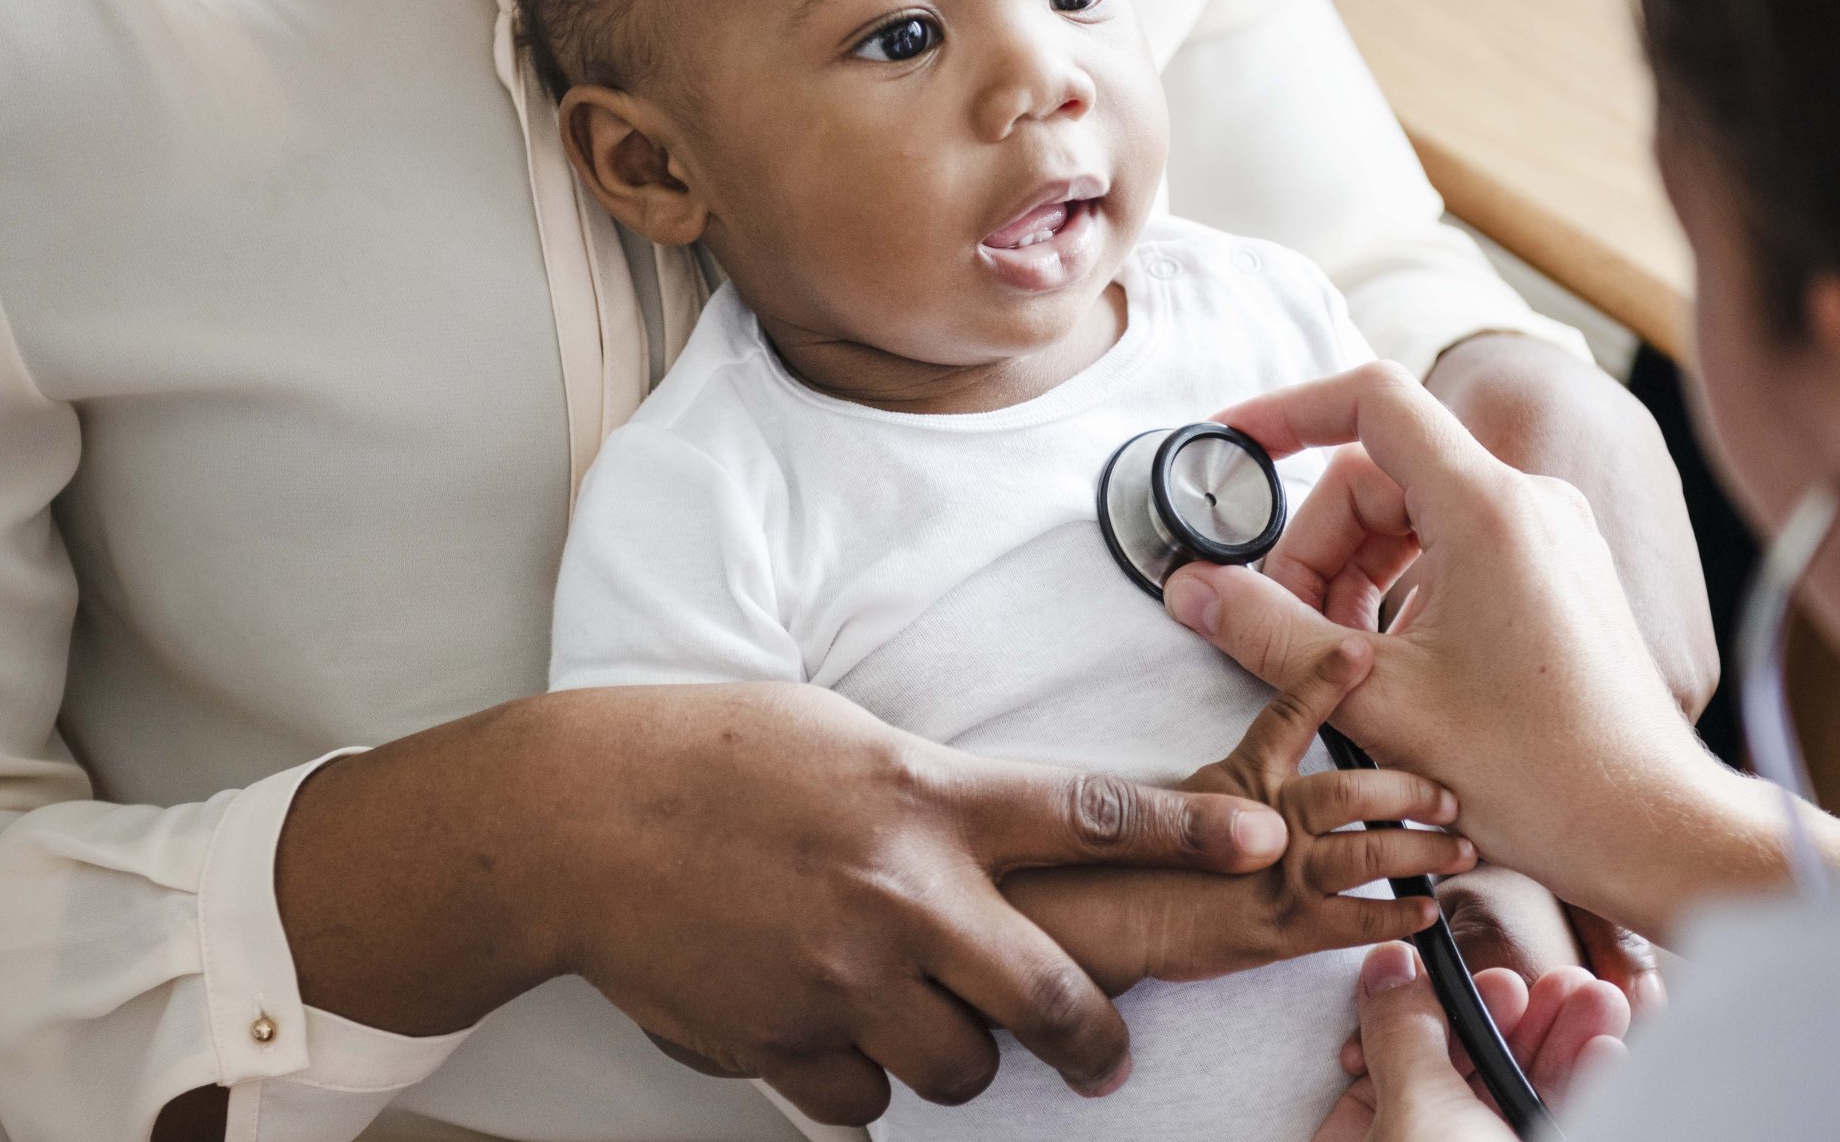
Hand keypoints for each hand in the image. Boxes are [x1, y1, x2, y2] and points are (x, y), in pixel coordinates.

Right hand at [274, 681, 1294, 1125]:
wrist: (576, 818)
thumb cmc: (711, 754)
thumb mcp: (847, 739)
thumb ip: (933, 797)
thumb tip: (989, 847)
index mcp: (928, 797)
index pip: (1091, 814)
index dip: (1188, 832)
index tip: (1263, 841)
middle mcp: (904, 894)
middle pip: (1053, 994)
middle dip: (1097, 1038)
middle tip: (1105, 1048)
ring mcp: (845, 978)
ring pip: (961, 1066)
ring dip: (957, 1053)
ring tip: (920, 1018)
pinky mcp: (784, 1042)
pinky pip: (863, 1100)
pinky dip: (858, 1078)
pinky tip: (828, 1032)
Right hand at [1007, 637, 1471, 992]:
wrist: (1106, 921)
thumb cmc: (1131, 860)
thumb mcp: (1182, 797)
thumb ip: (1230, 779)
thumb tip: (1265, 773)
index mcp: (1244, 778)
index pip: (1290, 714)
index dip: (1328, 678)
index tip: (1362, 648)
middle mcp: (1268, 821)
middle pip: (1353, 792)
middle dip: (1409, 789)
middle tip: (1449, 790)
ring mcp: (1280, 875)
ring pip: (1370, 854)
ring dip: (1422, 851)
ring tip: (1459, 847)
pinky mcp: (1286, 928)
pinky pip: (1358, 921)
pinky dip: (1399, 917)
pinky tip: (1427, 914)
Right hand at [1166, 362, 1799, 939]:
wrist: (1650, 828)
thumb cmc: (1538, 773)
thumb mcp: (1374, 702)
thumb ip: (1269, 633)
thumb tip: (1188, 588)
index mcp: (1487, 509)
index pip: (1371, 399)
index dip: (1287, 410)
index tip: (1229, 446)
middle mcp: (1527, 502)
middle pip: (1377, 474)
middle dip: (1312, 545)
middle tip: (1279, 629)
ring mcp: (1550, 535)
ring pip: (1412, 515)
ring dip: (1352, 573)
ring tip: (1332, 658)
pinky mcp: (1558, 572)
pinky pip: (1455, 547)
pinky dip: (1401, 588)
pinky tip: (1388, 665)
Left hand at [1313, 942, 1628, 1141]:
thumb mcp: (1416, 1112)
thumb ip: (1401, 1033)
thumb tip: (1387, 967)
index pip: (1390, 1069)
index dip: (1441, 1018)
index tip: (1491, 978)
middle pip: (1467, 1079)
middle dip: (1521, 1021)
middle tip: (1562, 980)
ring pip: (1518, 1098)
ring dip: (1565, 1043)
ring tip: (1598, 999)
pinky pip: (1556, 1119)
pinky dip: (1584, 1088)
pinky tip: (1607, 1048)